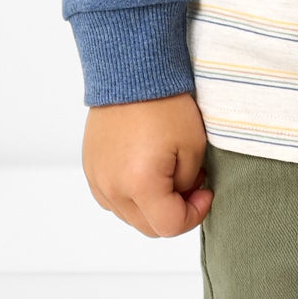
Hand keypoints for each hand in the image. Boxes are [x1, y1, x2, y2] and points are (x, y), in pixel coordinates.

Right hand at [82, 92, 213, 237]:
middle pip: (148, 226)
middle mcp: (112, 188)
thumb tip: (181, 195)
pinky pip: (113, 198)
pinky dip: (132, 193)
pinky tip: (148, 169)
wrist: (133, 72)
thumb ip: (187, 183)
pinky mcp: (91, 168)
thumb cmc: (165, 102)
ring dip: (152, 205)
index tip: (206, 193)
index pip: (169, 226)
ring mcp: (97, 179)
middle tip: (193, 184)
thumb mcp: (193, 145)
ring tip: (170, 172)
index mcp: (139, 184)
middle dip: (174, 211)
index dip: (194, 215)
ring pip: (130, 214)